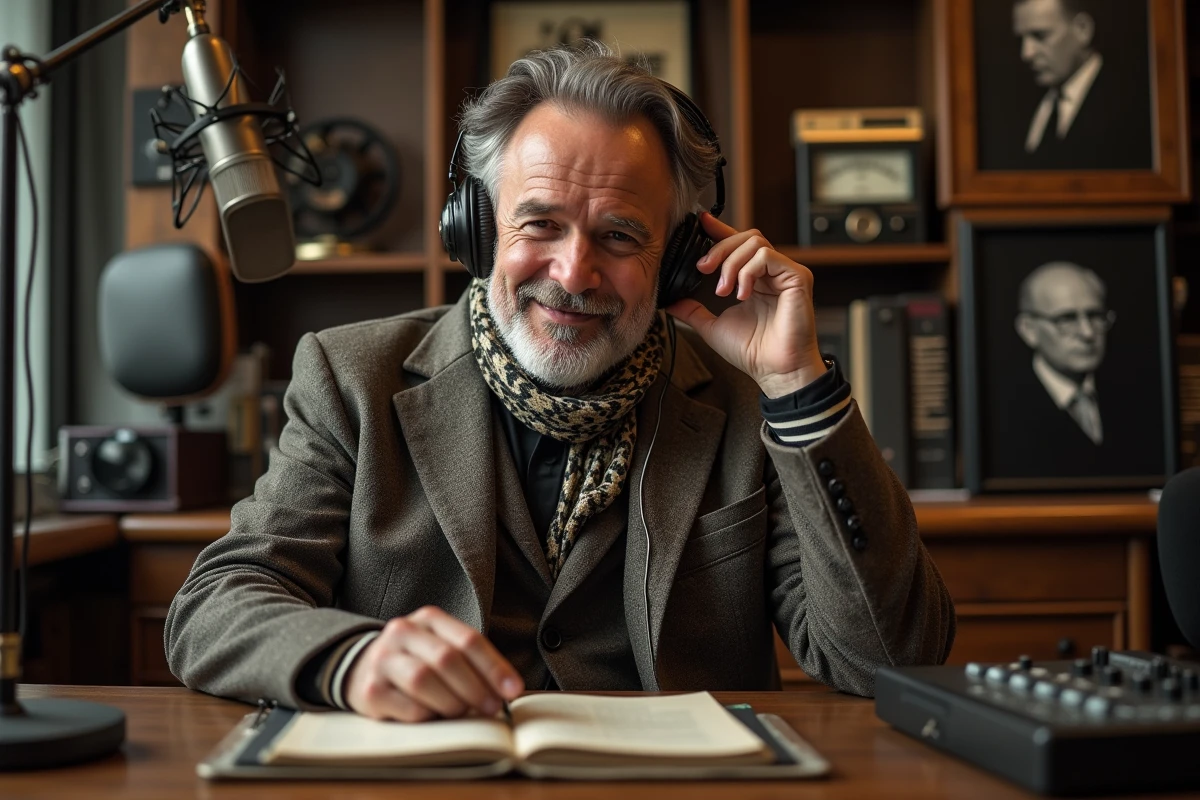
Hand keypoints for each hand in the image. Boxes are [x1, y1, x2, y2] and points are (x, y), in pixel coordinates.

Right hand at [344, 606, 523, 721]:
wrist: (362, 667)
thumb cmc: (416, 659)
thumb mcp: (442, 647)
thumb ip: (471, 662)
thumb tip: (505, 691)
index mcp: (429, 618)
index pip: (468, 640)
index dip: (494, 667)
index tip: (513, 690)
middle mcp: (402, 632)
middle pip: (447, 659)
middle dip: (476, 687)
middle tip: (491, 708)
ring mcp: (383, 660)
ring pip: (425, 681)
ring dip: (452, 703)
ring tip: (462, 713)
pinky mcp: (370, 690)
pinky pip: (408, 707)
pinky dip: (429, 716)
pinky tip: (434, 717)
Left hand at [666, 214, 825, 397]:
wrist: (774, 371)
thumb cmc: (753, 352)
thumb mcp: (712, 326)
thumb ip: (693, 310)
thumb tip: (670, 301)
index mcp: (755, 280)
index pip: (738, 245)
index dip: (719, 230)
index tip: (699, 222)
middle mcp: (772, 273)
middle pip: (746, 237)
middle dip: (719, 249)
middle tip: (703, 269)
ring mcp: (786, 273)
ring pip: (755, 242)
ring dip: (731, 263)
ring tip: (724, 290)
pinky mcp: (798, 277)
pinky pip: (768, 256)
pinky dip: (748, 271)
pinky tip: (742, 293)